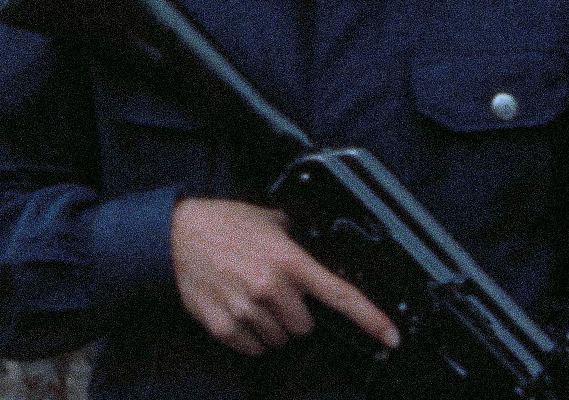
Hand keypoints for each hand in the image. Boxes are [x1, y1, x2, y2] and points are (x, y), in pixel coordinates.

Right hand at [170, 197, 400, 356]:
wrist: (178, 235)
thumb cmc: (226, 224)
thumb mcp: (271, 220)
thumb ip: (300, 238)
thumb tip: (325, 249)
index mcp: (288, 259)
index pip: (338, 293)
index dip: (369, 317)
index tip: (390, 335)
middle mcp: (270, 288)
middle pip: (305, 327)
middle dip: (296, 312)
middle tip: (277, 290)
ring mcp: (245, 310)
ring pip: (279, 340)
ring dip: (273, 325)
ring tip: (253, 296)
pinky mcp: (223, 327)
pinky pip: (253, 347)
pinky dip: (251, 336)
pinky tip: (239, 308)